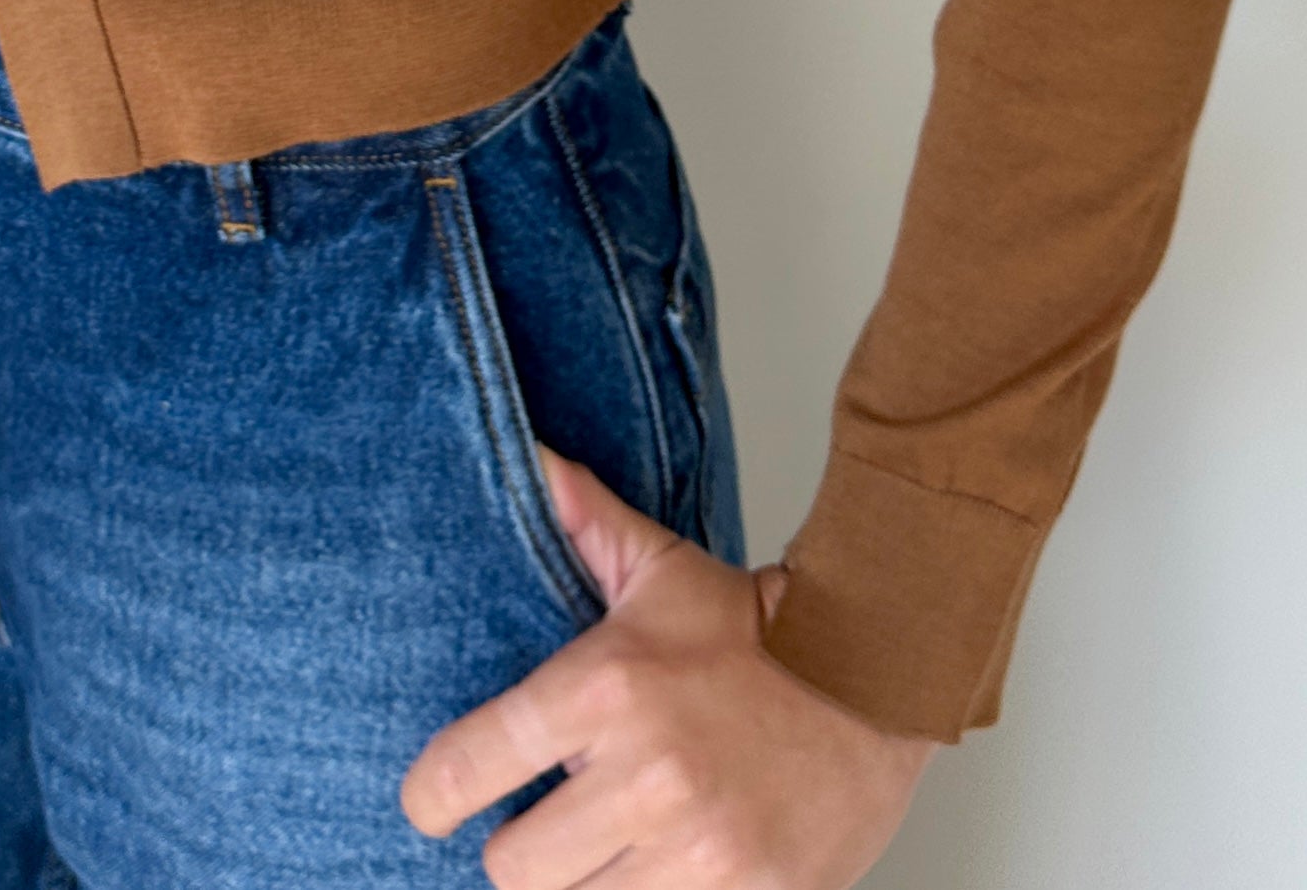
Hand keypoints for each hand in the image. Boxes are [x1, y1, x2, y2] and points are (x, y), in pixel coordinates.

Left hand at [401, 445, 936, 887]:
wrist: (876, 674)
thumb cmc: (753, 630)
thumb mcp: (659, 569)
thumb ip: (583, 521)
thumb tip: (528, 458)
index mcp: (606, 689)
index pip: (468, 768)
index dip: (433, 794)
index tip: (431, 800)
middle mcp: (645, 775)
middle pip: (512, 867)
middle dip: (522, 844)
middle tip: (548, 817)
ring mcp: (698, 849)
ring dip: (588, 879)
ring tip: (611, 840)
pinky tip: (662, 864)